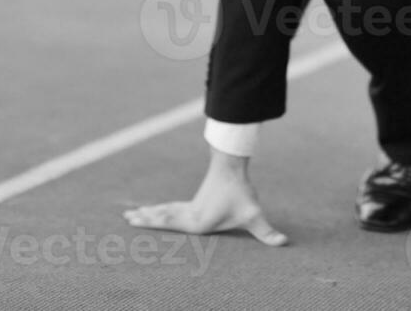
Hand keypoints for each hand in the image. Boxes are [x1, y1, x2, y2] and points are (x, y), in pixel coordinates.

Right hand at [122, 147, 287, 245]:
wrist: (233, 167)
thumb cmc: (242, 192)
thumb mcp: (254, 214)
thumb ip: (266, 232)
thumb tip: (284, 242)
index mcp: (197, 221)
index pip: (170, 223)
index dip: (152, 222)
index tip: (134, 220)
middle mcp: (189, 214)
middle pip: (163, 216)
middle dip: (144, 219)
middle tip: (126, 218)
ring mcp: (189, 207)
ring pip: (164, 211)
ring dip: (149, 214)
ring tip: (131, 214)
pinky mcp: (193, 202)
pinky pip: (171, 209)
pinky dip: (159, 211)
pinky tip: (154, 213)